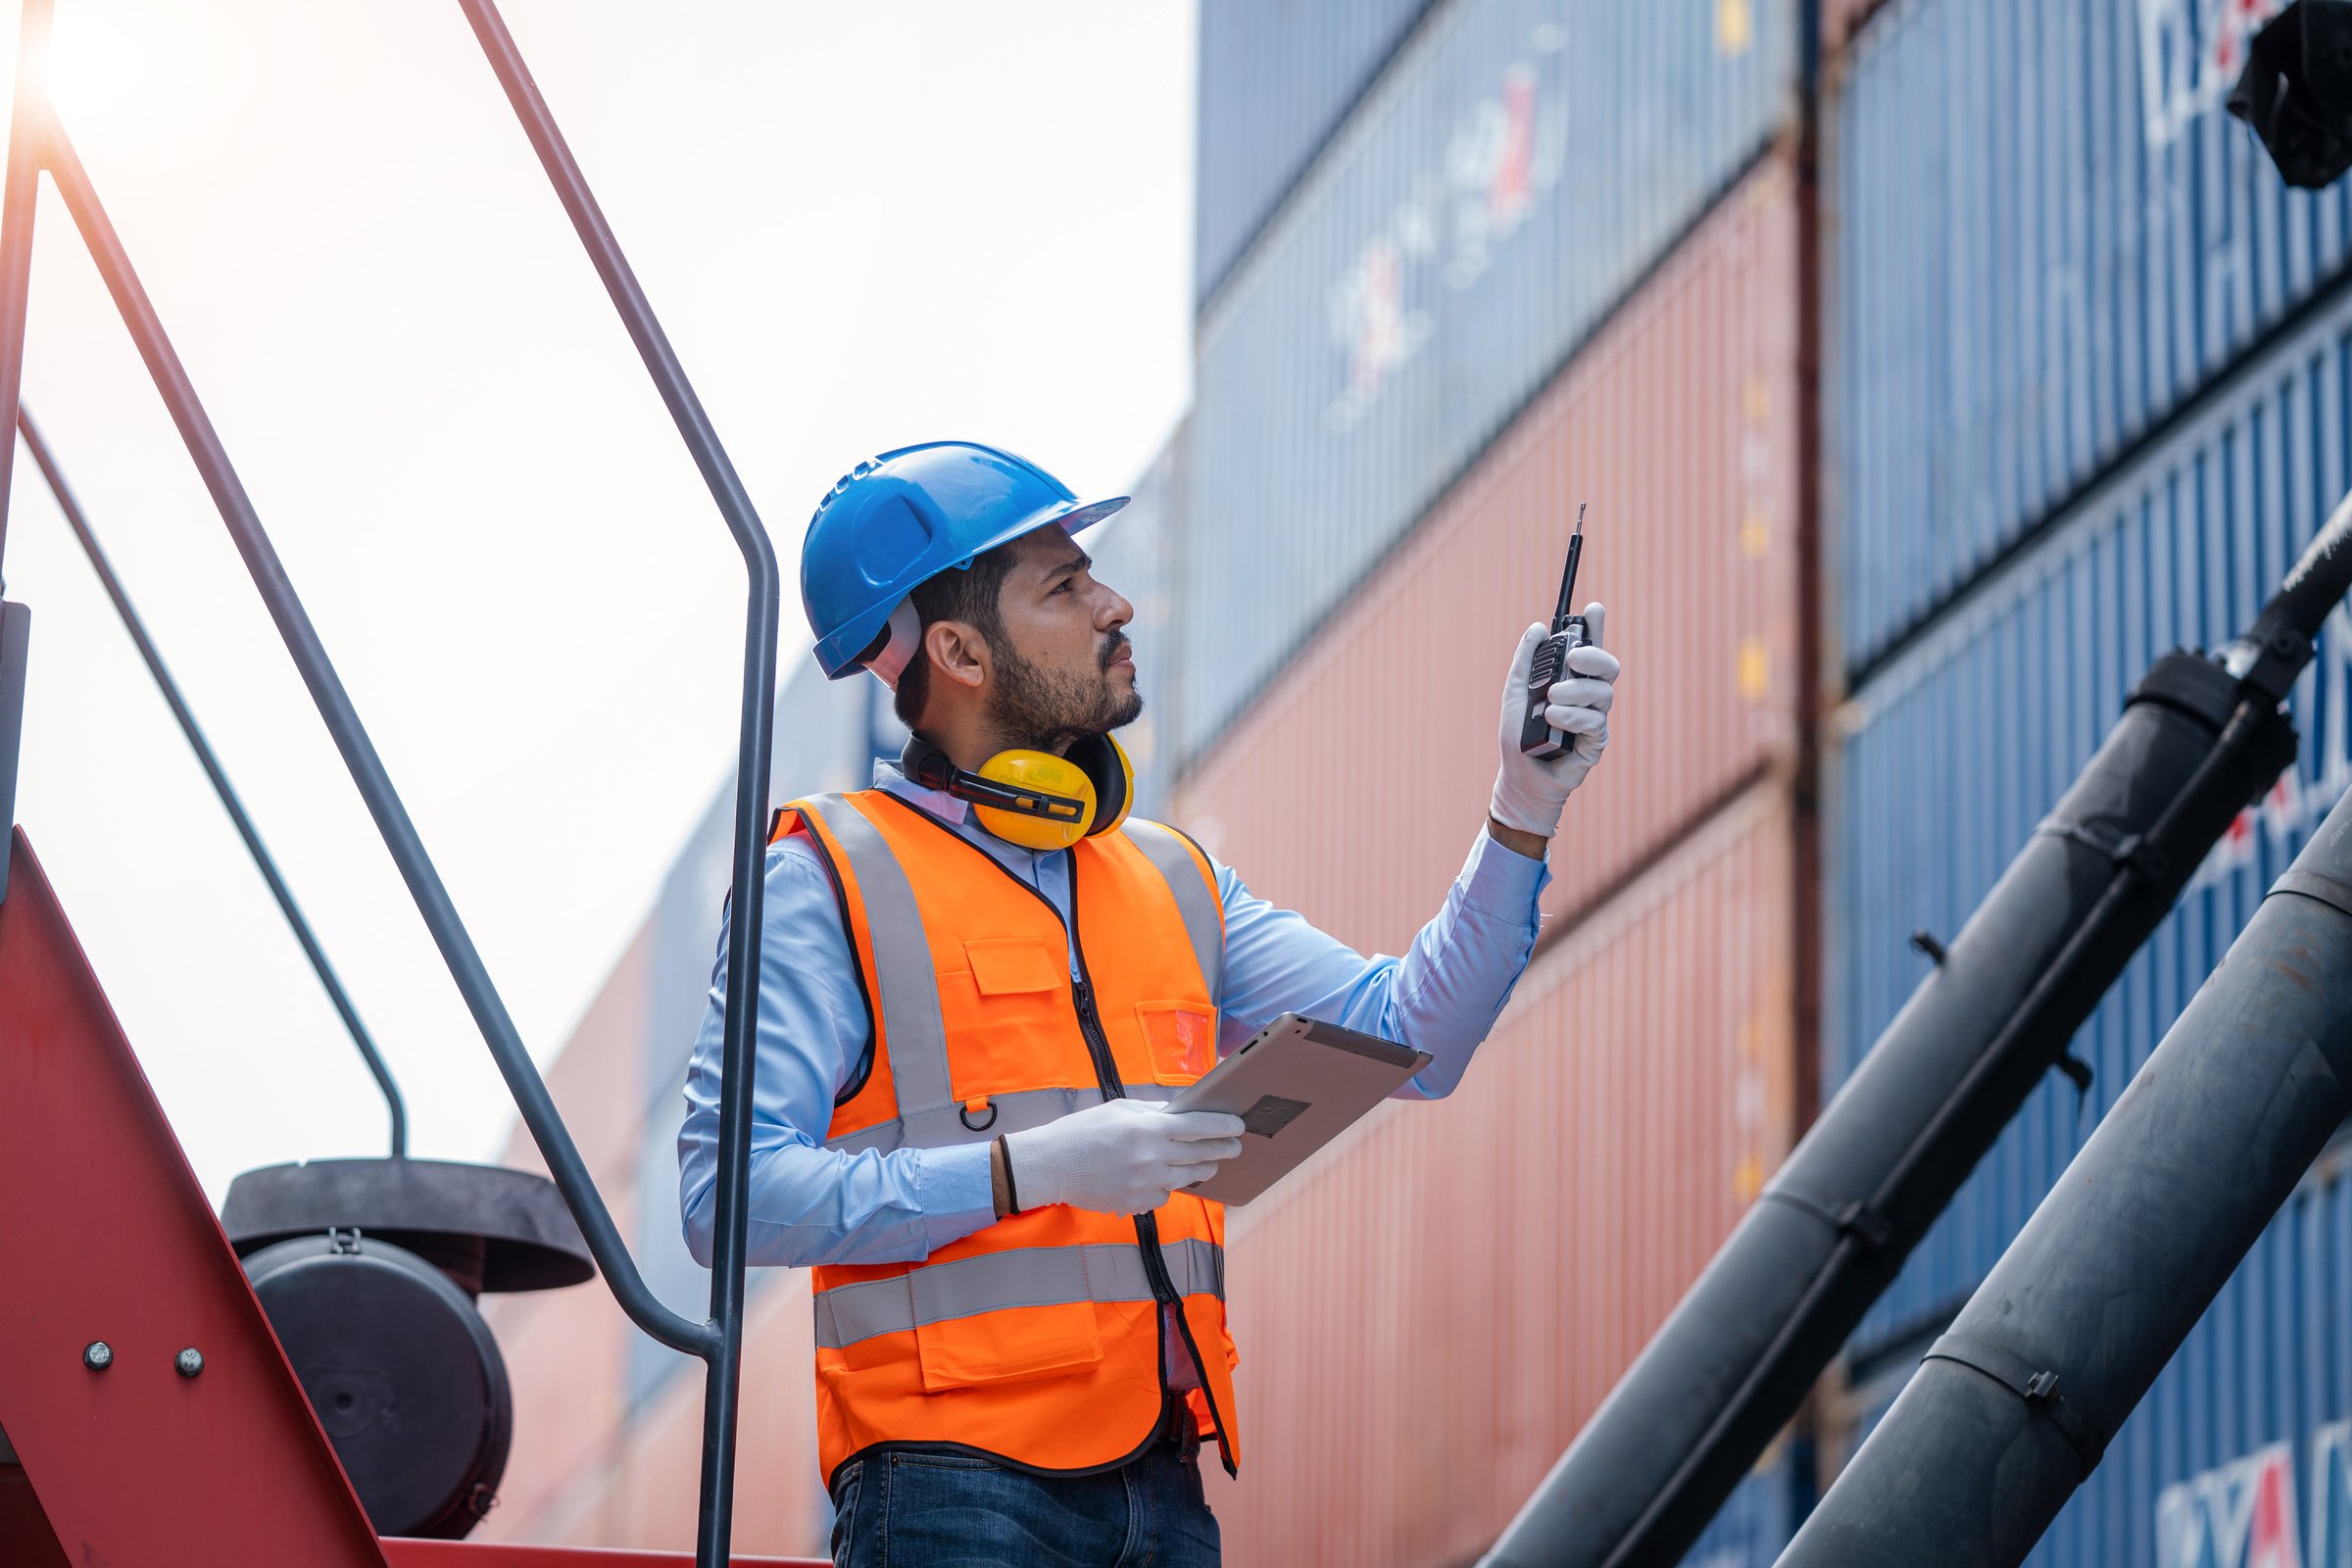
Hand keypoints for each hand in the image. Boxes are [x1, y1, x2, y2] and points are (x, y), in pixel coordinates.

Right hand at [1004, 1098, 1247, 1216]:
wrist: (1052, 1166)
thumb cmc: (1084, 1131)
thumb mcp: (1120, 1109)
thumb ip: (1154, 1111)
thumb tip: (1182, 1110)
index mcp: (1149, 1129)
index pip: (1199, 1127)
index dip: (1224, 1127)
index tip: (1239, 1126)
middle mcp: (1152, 1158)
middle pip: (1202, 1156)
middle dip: (1224, 1150)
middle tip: (1235, 1146)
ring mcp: (1146, 1184)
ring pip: (1189, 1178)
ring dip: (1203, 1169)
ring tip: (1210, 1163)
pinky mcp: (1137, 1204)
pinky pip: (1164, 1195)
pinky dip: (1166, 1186)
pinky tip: (1160, 1177)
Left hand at [1489, 603, 1619, 839]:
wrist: (1520, 777)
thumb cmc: (1518, 737)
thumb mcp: (1515, 693)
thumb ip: (1526, 661)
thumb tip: (1537, 628)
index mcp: (1570, 681)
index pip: (1589, 649)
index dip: (1595, 628)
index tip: (1594, 608)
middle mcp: (1587, 697)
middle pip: (1608, 667)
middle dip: (1593, 657)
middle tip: (1572, 659)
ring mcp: (1594, 719)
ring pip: (1602, 694)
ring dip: (1575, 693)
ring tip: (1550, 702)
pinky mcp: (1596, 743)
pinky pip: (1595, 723)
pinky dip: (1574, 718)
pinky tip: (1555, 719)